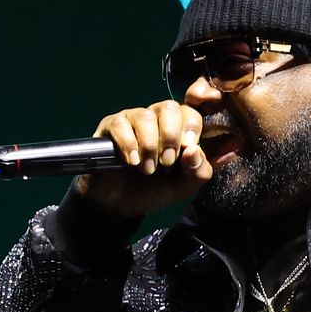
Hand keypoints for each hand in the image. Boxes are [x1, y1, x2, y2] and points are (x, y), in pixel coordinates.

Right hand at [74, 100, 211, 217]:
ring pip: (145, 116)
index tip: (187, 148)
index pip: (190, 113)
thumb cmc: (153, 190)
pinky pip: (121, 124)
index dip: (191, 127)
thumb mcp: (184, 187)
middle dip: (170, 136)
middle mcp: (157, 119)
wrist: (121, 204)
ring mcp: (133, 120)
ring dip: (149, 146)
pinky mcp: (111, 126)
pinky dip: (128, 144)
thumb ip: (199, 171)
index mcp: (179, 129)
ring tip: (147, 169)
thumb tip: (195, 150)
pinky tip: (132, 161)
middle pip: (169, 108)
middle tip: (166, 162)